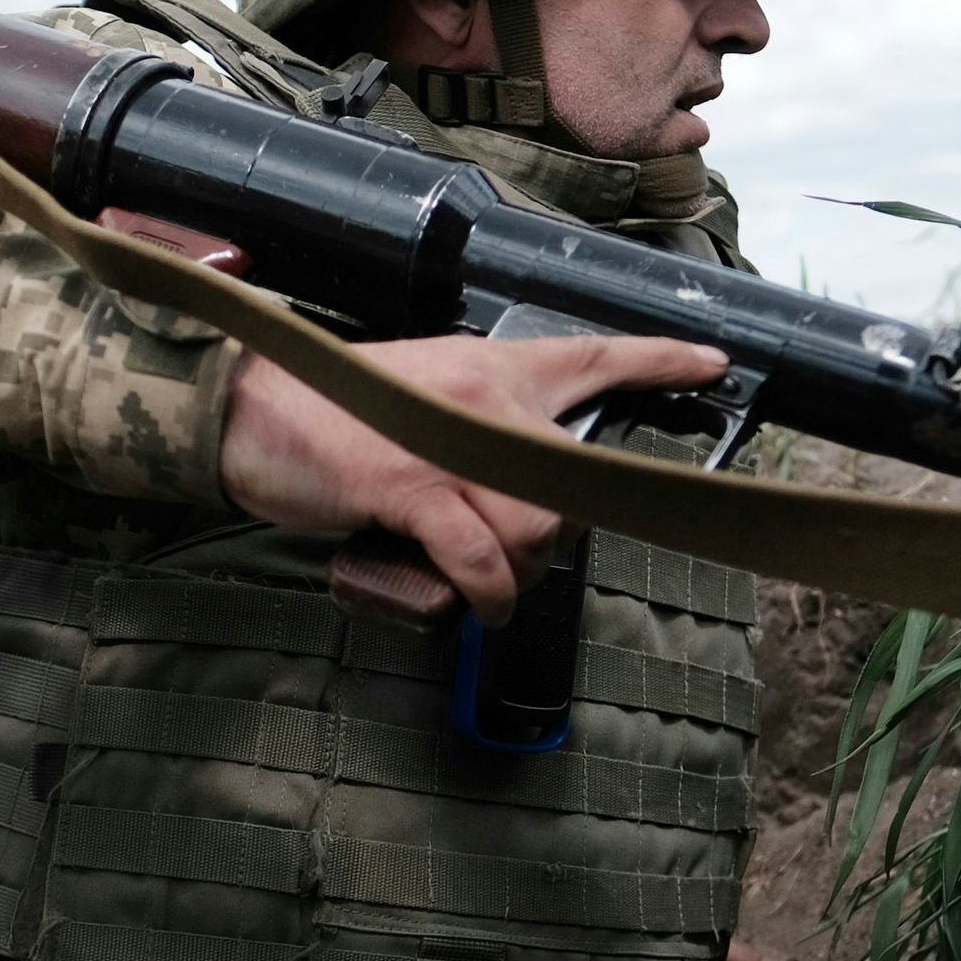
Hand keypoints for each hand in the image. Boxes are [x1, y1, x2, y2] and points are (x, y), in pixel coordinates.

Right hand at [218, 333, 726, 621]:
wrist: (249, 410)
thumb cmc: (328, 416)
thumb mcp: (419, 400)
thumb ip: (473, 431)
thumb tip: (514, 497)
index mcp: (488, 368)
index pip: (590, 355)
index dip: (657, 362)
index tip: (711, 366)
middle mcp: (481, 394)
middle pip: (572, 481)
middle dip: (556, 540)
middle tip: (512, 563)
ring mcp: (447, 440)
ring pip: (535, 523)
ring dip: (519, 573)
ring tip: (485, 591)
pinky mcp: (410, 485)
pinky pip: (480, 555)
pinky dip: (488, 592)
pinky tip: (479, 605)